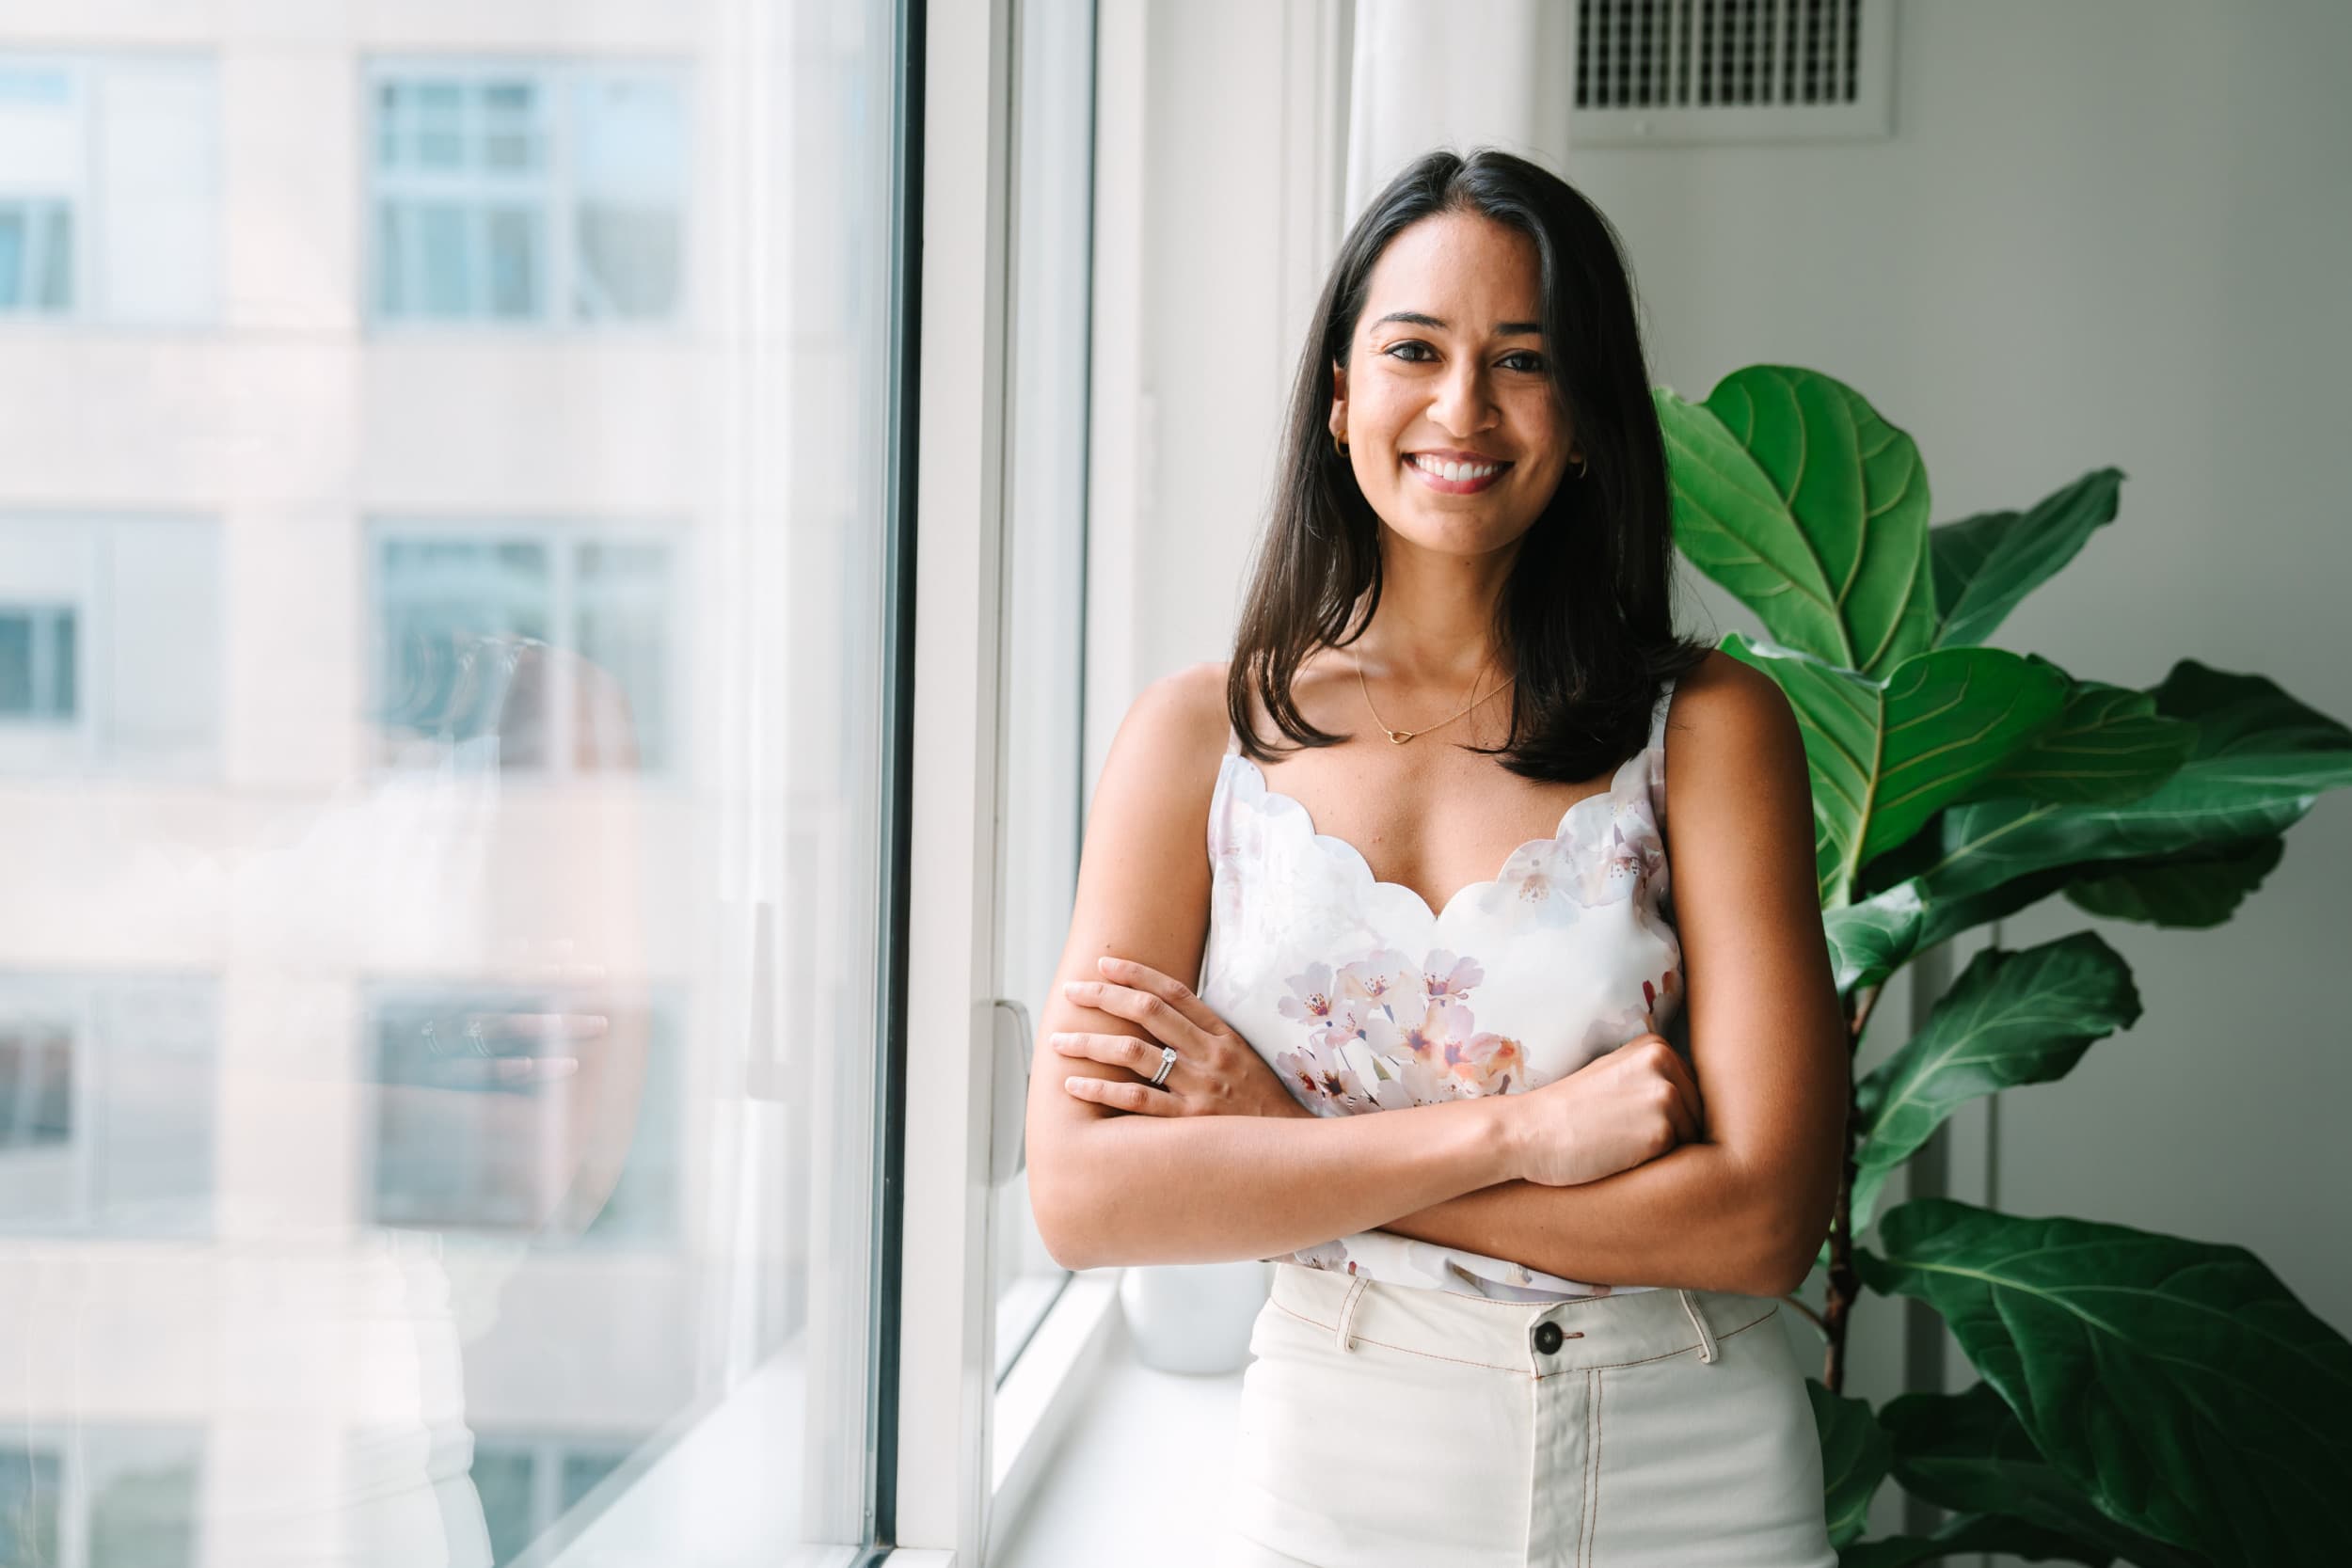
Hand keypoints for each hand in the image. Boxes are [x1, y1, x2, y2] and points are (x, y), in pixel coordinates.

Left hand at [1055, 956, 1310, 1118]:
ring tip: (1058, 1041)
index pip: (1173, 992)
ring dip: (1090, 1044)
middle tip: (1072, 992)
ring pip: (1134, 1053)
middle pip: (1147, 1012)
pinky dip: (1101, 1091)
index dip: (1136, 974)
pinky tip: (1074, 1086)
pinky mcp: (1188, 1123)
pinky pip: (1136, 1101)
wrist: (1292, 1150)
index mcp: (1223, 1035)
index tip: (1104, 964)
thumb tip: (1165, 1016)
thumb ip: (1208, 1038)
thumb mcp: (1244, 1060)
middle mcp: (1210, 1055)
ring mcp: (1199, 1088)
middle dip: (1104, 997)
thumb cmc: (1261, 1105)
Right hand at [1500, 1032, 1702, 1186]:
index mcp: (1655, 1046)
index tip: (1632, 1120)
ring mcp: (1666, 1096)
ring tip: (1624, 1146)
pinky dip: (1659, 1166)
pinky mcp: (1662, 1132)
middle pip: (1699, 1112)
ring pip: (1695, 1137)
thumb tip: (1703, 1105)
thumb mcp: (1613, 1074)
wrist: (1529, 1131)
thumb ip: (1654, 1078)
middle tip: (1625, 1136)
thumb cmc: (1568, 1112)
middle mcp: (1666, 1064)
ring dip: (1669, 1151)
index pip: (1692, 1089)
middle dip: (1674, 1132)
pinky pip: (1683, 1159)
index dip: (1669, 1113)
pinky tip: (1624, 1158)